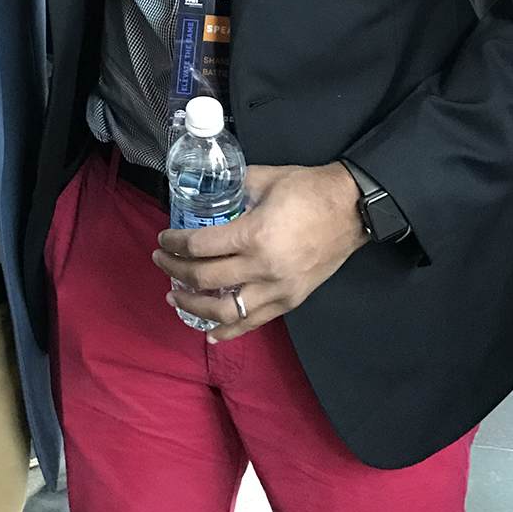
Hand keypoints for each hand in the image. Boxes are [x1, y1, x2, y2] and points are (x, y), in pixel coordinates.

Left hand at [153, 162, 367, 340]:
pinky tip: (209, 332)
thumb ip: (233, 187)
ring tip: (175, 298)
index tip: (164, 239)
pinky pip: (254, 322)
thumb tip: (208, 192)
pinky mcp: (290, 301)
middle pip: (206, 278)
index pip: (201, 246)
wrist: (351, 209)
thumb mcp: (264, 179)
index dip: (175, 243)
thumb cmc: (307, 189)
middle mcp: (263, 268)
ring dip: (194, 307)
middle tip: (161, 262)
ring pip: (225, 311)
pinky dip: (229, 331)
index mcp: (254, 235)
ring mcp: (278, 290)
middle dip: (175, 271)